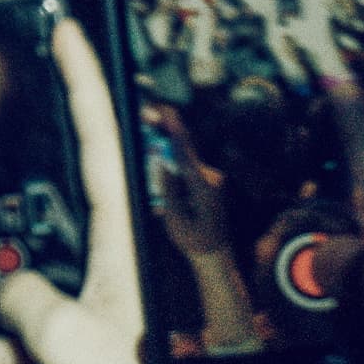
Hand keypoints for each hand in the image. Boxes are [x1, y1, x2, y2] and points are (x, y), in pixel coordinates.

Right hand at [0, 20, 294, 363]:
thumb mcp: (70, 342)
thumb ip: (23, 303)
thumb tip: (4, 287)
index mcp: (120, 242)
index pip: (96, 142)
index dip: (78, 82)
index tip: (62, 30)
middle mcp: (105, 262)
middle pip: (36, 210)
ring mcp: (88, 302)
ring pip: (13, 276)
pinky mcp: (74, 344)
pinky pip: (13, 335)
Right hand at [143, 104, 229, 257]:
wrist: (215, 252)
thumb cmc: (194, 240)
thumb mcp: (175, 219)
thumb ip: (169, 190)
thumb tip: (162, 163)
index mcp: (204, 187)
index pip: (185, 153)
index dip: (174, 130)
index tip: (166, 111)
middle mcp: (210, 178)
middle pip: (184, 149)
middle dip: (165, 131)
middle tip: (148, 114)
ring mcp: (210, 179)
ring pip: (183, 159)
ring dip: (165, 150)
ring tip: (151, 144)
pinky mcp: (205, 182)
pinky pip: (184, 169)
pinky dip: (171, 164)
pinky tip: (161, 168)